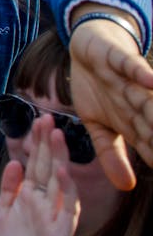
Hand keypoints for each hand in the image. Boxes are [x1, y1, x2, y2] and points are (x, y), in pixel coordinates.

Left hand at [0, 114, 79, 235]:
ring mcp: (54, 215)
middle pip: (48, 166)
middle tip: (47, 117)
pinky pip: (65, 208)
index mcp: (29, 196)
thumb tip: (14, 162)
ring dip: (59, 159)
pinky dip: (64, 190)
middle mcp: (45, 202)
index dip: (36, 143)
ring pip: (60, 182)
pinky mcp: (60, 232)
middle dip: (47, 143)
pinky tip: (60, 172)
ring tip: (56, 135)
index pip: (35, 163)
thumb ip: (9, 189)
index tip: (35, 120)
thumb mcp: (3, 213)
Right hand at [67, 11, 152, 188]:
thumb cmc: (96, 88)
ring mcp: (131, 82)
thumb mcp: (96, 125)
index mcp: (134, 123)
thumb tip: (127, 187)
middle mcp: (137, 104)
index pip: (149, 147)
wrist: (88, 48)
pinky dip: (140, 72)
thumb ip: (110, 154)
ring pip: (147, 98)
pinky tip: (151, 81)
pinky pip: (131, 65)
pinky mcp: (119, 58)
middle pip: (152, 124)